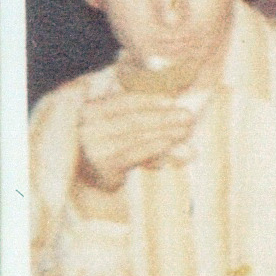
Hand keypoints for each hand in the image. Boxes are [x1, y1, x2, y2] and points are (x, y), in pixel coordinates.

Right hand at [76, 92, 195, 192]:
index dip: (148, 101)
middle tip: (188, 117)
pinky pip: (133, 155)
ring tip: (185, 131)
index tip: (172, 101)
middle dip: (163, 118)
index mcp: (90, 110)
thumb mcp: (119, 123)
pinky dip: (154, 149)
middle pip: (132, 120)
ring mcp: (93, 149)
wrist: (88, 174)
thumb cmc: (109, 140)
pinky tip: (169, 144)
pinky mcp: (102, 167)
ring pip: (135, 138)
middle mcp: (87, 128)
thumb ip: (144, 116)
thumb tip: (181, 112)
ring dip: (164, 134)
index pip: (122, 102)